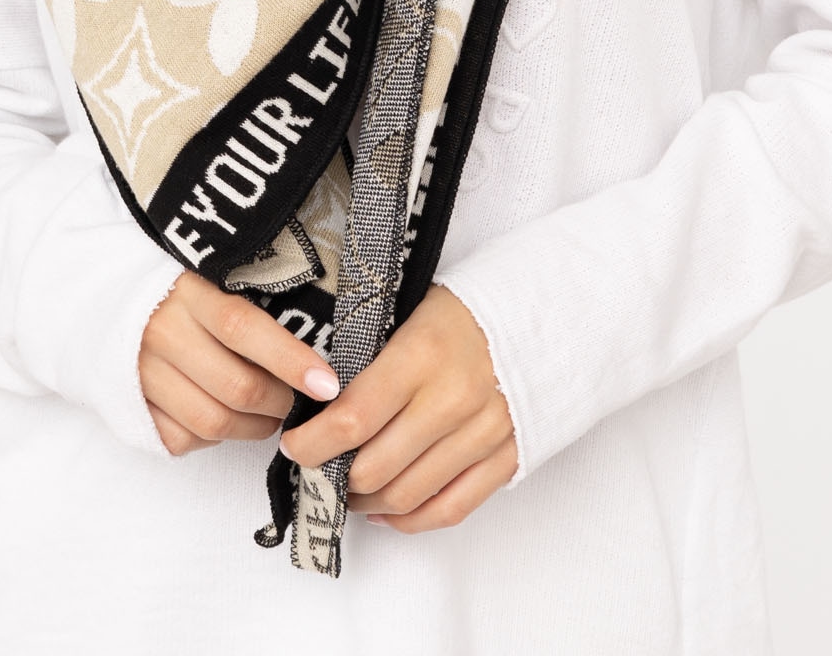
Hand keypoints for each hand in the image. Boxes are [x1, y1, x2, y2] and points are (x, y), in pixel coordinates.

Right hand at [138, 270, 339, 456]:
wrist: (107, 301)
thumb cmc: (183, 289)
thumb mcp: (215, 276)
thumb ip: (256, 301)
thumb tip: (316, 340)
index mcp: (189, 291)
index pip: (244, 328)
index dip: (289, 359)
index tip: (327, 383)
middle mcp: (162, 332)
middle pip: (236, 386)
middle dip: (280, 402)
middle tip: (299, 399)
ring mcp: (143, 373)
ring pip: (214, 422)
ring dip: (255, 427)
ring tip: (270, 413)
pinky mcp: (133, 407)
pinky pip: (185, 440)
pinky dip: (215, 439)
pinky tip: (226, 417)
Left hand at [280, 285, 515, 532]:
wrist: (537, 314)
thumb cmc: (463, 312)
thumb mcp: (408, 313)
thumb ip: (370, 359)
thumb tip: (318, 401)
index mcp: (421, 355)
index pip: (352, 418)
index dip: (312, 443)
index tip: (294, 444)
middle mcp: (453, 399)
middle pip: (374, 467)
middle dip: (334, 476)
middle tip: (317, 468)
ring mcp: (483, 434)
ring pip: (406, 495)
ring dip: (366, 501)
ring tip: (347, 489)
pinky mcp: (505, 458)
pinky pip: (449, 509)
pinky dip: (410, 520)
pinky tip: (386, 510)